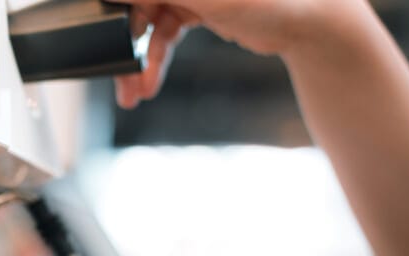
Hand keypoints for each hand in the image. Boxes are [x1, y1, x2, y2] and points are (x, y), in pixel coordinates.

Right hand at [111, 0, 355, 107]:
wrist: (313, 24)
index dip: (115, 5)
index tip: (94, 27)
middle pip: (139, 3)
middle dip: (124, 43)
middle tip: (114, 75)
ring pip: (149, 23)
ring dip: (138, 61)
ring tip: (133, 93)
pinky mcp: (199, 5)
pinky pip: (165, 34)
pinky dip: (156, 61)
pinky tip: (149, 84)